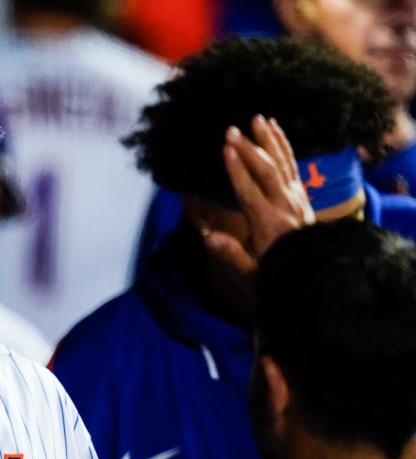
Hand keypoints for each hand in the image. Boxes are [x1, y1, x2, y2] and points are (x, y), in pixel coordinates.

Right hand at [205, 114, 313, 278]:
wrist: (316, 272)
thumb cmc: (278, 272)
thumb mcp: (252, 272)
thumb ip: (231, 254)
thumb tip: (208, 237)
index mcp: (268, 224)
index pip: (250, 191)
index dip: (238, 170)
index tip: (226, 150)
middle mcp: (285, 206)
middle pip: (266, 172)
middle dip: (249, 149)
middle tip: (231, 130)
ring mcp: (296, 197)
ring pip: (282, 163)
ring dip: (268, 140)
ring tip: (256, 119)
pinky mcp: (301, 193)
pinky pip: (292, 164)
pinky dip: (283, 145)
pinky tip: (274, 130)